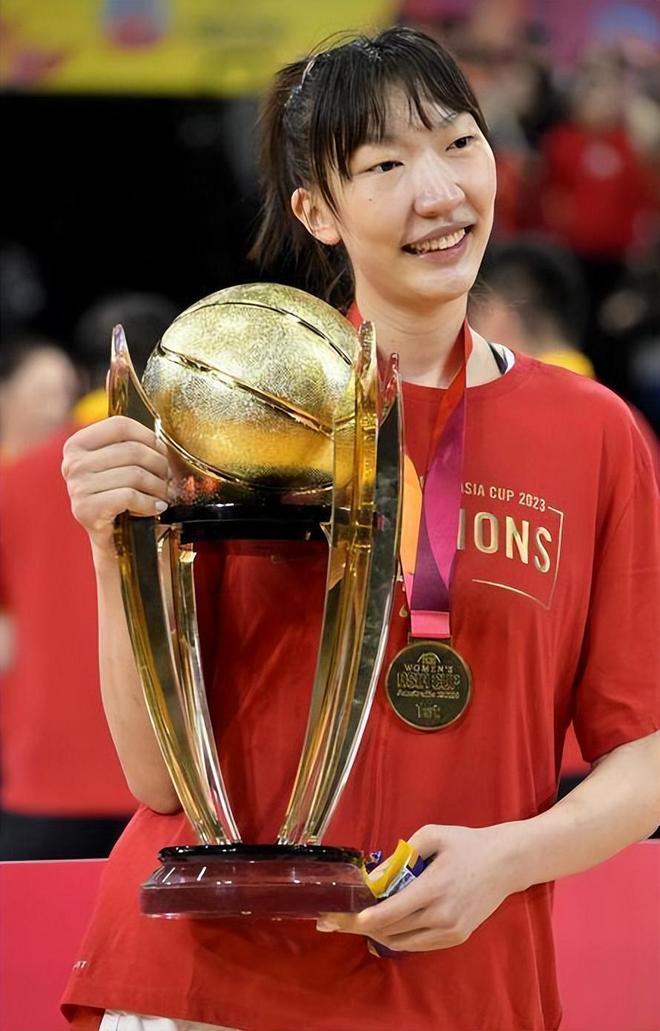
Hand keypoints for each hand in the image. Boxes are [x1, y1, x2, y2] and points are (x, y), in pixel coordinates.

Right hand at [61, 415, 169, 554]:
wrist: (113, 540)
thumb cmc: (121, 498)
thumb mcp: (120, 466)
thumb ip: (132, 447)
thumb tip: (164, 439)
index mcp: (77, 445)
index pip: (120, 425)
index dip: (148, 436)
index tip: (162, 451)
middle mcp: (72, 463)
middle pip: (132, 450)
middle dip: (159, 465)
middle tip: (168, 479)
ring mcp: (76, 487)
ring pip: (135, 474)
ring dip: (158, 487)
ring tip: (163, 494)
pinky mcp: (86, 510)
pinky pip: (130, 496)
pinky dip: (150, 503)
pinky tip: (156, 508)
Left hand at [317, 822, 521, 952]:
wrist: (505, 863)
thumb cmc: (467, 844)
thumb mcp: (433, 835)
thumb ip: (403, 853)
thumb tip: (377, 874)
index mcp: (434, 888)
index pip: (392, 913)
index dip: (366, 919)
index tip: (346, 918)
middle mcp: (441, 916)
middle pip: (392, 931)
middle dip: (366, 926)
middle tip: (345, 918)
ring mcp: (450, 931)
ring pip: (403, 942)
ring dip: (381, 933)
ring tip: (364, 920)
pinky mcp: (456, 938)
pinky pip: (419, 944)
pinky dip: (401, 937)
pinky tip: (390, 924)